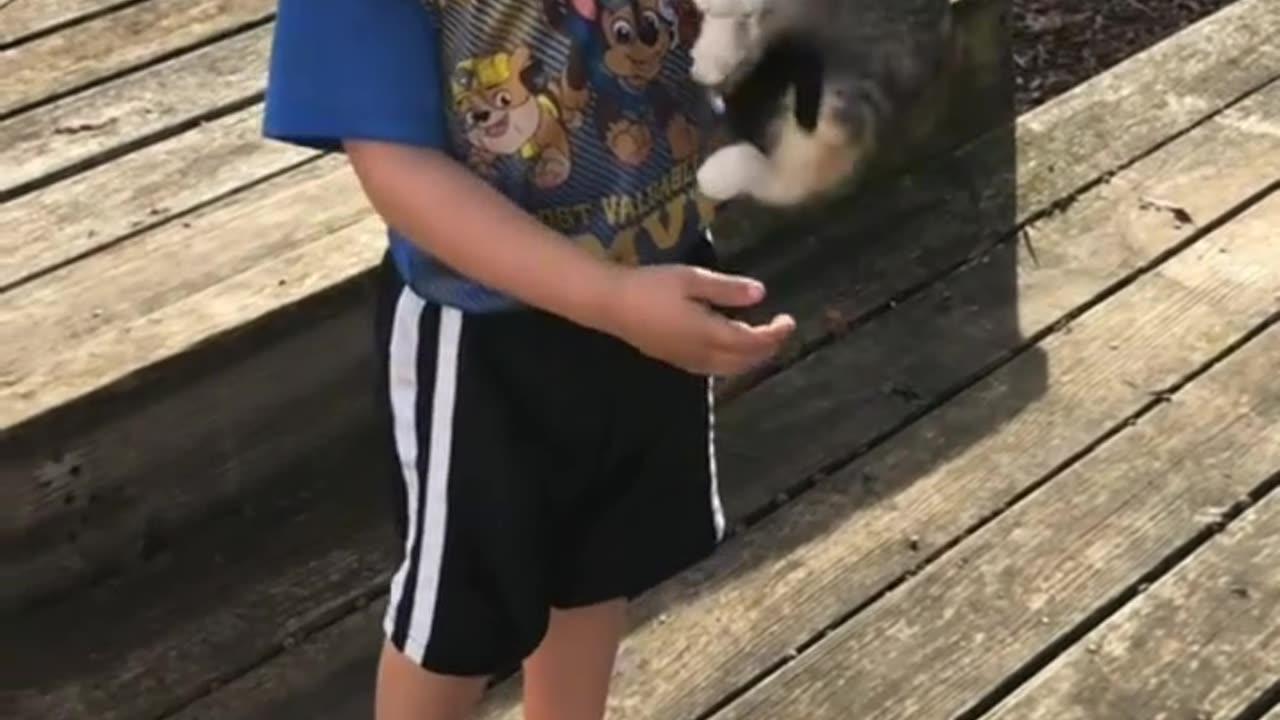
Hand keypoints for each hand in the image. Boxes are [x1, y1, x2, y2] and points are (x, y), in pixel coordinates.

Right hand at [602, 264, 795, 376]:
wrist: (610, 304)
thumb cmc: (650, 285)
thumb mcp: (691, 279)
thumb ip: (727, 289)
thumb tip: (760, 294)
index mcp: (709, 334)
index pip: (752, 341)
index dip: (774, 334)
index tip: (789, 320)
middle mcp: (701, 354)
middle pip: (744, 361)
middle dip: (766, 349)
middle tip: (780, 331)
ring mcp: (686, 360)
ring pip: (729, 369)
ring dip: (750, 358)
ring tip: (761, 341)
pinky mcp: (674, 360)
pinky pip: (712, 369)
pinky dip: (731, 362)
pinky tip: (730, 349)